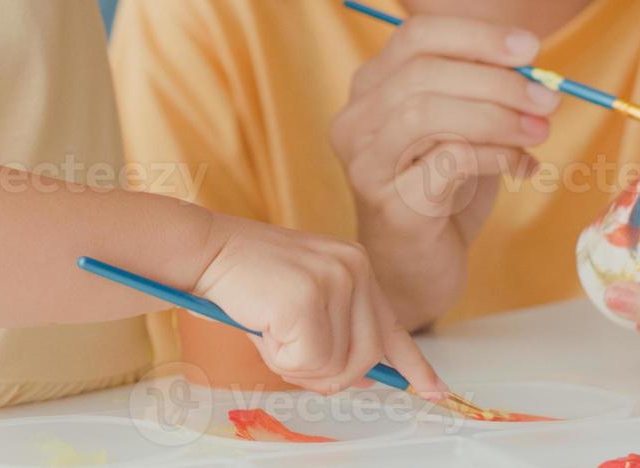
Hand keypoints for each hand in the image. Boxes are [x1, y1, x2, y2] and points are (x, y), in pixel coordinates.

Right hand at [193, 214, 448, 397]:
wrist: (205, 249)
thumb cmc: (246, 282)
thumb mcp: (303, 303)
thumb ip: (338, 334)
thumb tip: (364, 376)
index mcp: (356, 265)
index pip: (393, 327)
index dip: (414, 364)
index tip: (434, 390)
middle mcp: (355, 268)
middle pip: (366, 358)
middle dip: (328, 374)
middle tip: (289, 357)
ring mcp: (334, 280)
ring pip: (336, 365)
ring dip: (297, 366)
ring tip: (270, 331)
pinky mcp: (307, 297)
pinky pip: (307, 362)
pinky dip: (280, 360)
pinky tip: (262, 327)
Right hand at [330, 15, 555, 323]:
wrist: (416, 270)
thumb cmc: (441, 193)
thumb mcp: (463, 129)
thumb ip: (483, 91)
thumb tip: (530, 61)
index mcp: (371, 89)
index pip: (415, 35)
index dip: (476, 35)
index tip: (530, 47)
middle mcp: (356, 121)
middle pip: (423, 72)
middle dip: (497, 80)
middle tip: (548, 97)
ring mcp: (365, 164)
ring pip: (427, 113)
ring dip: (496, 116)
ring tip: (538, 131)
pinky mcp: (389, 205)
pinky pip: (447, 160)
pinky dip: (495, 155)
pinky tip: (520, 167)